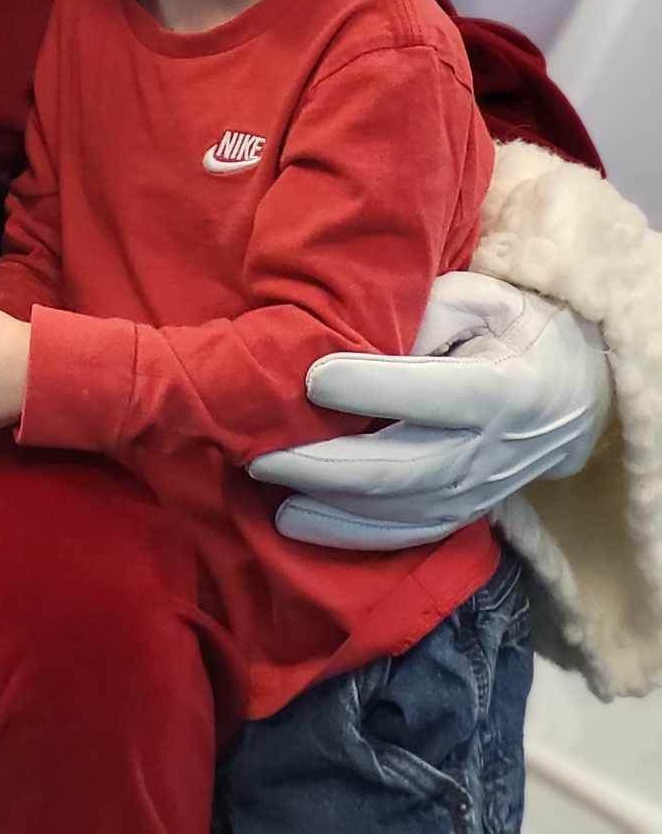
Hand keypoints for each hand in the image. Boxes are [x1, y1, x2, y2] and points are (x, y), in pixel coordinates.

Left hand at [250, 271, 612, 550]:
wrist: (574, 395)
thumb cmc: (514, 329)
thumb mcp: (483, 300)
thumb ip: (431, 313)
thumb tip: (367, 337)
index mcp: (499, 389)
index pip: (428, 393)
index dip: (370, 388)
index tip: (311, 379)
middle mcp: (487, 451)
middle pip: (400, 467)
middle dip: (324, 464)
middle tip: (259, 451)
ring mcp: (476, 491)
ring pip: (395, 510)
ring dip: (326, 504)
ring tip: (263, 485)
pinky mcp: (462, 513)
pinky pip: (405, 533)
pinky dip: (348, 533)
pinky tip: (296, 522)